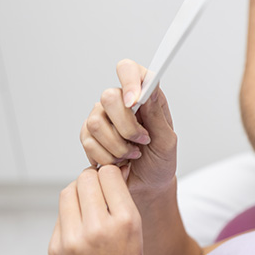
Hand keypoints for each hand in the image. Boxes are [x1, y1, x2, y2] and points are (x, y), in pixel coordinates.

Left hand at [48, 166, 146, 254]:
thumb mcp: (137, 238)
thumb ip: (121, 207)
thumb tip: (106, 175)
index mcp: (127, 222)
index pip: (109, 175)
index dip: (111, 174)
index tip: (113, 180)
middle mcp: (98, 227)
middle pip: (86, 178)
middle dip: (93, 180)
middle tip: (98, 191)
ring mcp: (73, 238)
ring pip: (68, 192)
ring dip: (78, 193)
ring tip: (87, 207)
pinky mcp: (55, 248)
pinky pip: (61, 217)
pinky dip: (70, 216)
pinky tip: (80, 231)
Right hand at [80, 59, 176, 193]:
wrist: (148, 185)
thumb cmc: (160, 160)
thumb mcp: (167, 140)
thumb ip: (157, 115)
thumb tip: (150, 90)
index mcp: (144, 96)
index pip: (129, 70)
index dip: (128, 80)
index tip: (133, 102)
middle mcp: (120, 102)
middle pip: (108, 97)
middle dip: (126, 127)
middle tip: (141, 141)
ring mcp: (102, 117)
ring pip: (95, 123)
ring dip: (118, 146)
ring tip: (132, 155)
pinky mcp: (88, 135)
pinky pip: (87, 142)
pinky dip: (106, 157)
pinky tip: (119, 161)